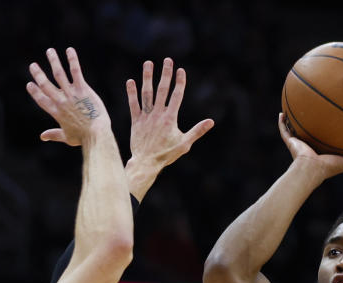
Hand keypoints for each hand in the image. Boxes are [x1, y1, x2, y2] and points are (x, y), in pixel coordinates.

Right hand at [26, 47, 110, 145]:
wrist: (96, 133)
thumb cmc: (83, 137)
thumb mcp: (67, 137)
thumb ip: (54, 134)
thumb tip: (42, 136)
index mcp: (56, 112)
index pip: (41, 99)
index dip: (34, 92)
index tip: (30, 84)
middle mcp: (61, 101)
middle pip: (46, 85)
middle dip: (38, 74)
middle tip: (32, 66)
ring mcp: (71, 94)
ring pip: (59, 74)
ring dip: (53, 61)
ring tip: (50, 51)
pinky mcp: (83, 89)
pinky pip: (76, 71)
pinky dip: (72, 60)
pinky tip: (69, 50)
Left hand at [125, 58, 214, 199]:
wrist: (146, 163)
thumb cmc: (166, 154)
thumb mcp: (185, 144)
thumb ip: (197, 131)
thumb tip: (211, 122)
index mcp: (170, 118)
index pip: (177, 96)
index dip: (179, 82)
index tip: (181, 70)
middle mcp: (158, 114)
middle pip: (162, 90)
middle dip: (166, 74)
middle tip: (167, 60)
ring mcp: (146, 117)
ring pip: (147, 93)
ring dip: (148, 77)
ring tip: (148, 63)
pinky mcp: (136, 121)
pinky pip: (133, 104)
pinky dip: (131, 93)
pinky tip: (131, 81)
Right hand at [278, 113, 342, 181]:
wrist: (311, 169)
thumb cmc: (328, 168)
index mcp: (319, 151)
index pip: (321, 140)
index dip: (323, 133)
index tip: (326, 124)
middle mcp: (307, 146)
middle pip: (306, 133)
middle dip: (307, 125)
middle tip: (310, 113)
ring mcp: (298, 143)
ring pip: (293, 130)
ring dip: (292, 121)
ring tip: (292, 109)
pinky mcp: (291, 142)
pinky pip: (284, 130)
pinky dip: (281, 122)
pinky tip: (281, 112)